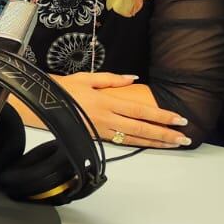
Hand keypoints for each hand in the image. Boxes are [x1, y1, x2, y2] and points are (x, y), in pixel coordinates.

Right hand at [54, 73, 192, 148]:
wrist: (39, 104)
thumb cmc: (61, 89)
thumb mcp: (86, 78)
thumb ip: (111, 79)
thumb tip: (133, 78)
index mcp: (106, 101)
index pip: (141, 110)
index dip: (162, 116)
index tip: (180, 119)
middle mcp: (106, 118)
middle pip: (142, 128)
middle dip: (165, 133)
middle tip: (184, 138)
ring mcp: (101, 130)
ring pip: (134, 138)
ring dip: (156, 142)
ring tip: (174, 144)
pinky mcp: (95, 137)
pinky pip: (122, 142)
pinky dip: (139, 144)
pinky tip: (150, 145)